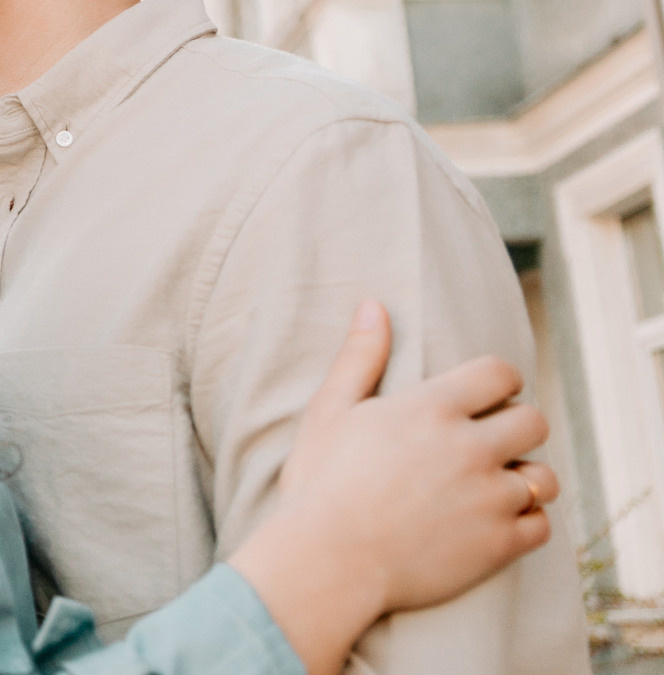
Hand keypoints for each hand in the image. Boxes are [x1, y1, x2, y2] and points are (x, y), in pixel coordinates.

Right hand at [228, 300, 556, 674]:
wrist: (327, 561)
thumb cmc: (321, 482)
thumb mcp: (331, 410)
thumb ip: (360, 356)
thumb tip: (374, 304)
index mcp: (432, 409)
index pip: (500, 374)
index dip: (498, 382)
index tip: (486, 397)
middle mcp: (470, 448)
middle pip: (534, 422)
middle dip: (516, 427)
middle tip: (488, 443)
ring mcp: (489, 499)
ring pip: (544, 478)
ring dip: (525, 478)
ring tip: (493, 486)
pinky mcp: (498, 545)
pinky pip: (541, 525)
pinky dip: (525, 522)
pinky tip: (493, 522)